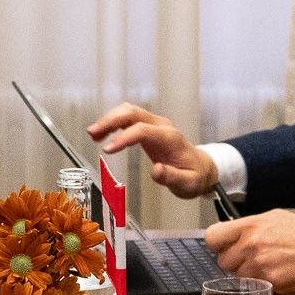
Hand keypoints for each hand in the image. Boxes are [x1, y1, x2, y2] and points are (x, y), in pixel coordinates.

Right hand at [86, 102, 219, 197]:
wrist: (201, 167)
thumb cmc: (194, 175)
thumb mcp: (187, 183)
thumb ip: (172, 177)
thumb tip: (156, 171)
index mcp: (170, 138)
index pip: (143, 130)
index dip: (124, 137)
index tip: (108, 149)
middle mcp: (162, 126)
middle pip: (133, 112)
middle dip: (111, 120)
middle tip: (93, 132)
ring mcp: (155, 124)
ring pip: (129, 111)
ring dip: (110, 118)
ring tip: (93, 133)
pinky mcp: (149, 127)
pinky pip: (129, 118)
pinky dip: (114, 122)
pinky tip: (103, 133)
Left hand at [202, 210, 294, 292]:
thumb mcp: (275, 218)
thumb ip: (251, 226)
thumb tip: (233, 233)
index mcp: (251, 225)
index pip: (213, 237)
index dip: (218, 244)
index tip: (225, 246)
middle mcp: (252, 244)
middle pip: (223, 262)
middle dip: (235, 262)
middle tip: (252, 259)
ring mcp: (260, 265)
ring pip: (239, 277)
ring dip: (250, 275)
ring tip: (270, 266)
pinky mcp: (270, 282)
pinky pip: (256, 287)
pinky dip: (264, 284)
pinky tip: (278, 274)